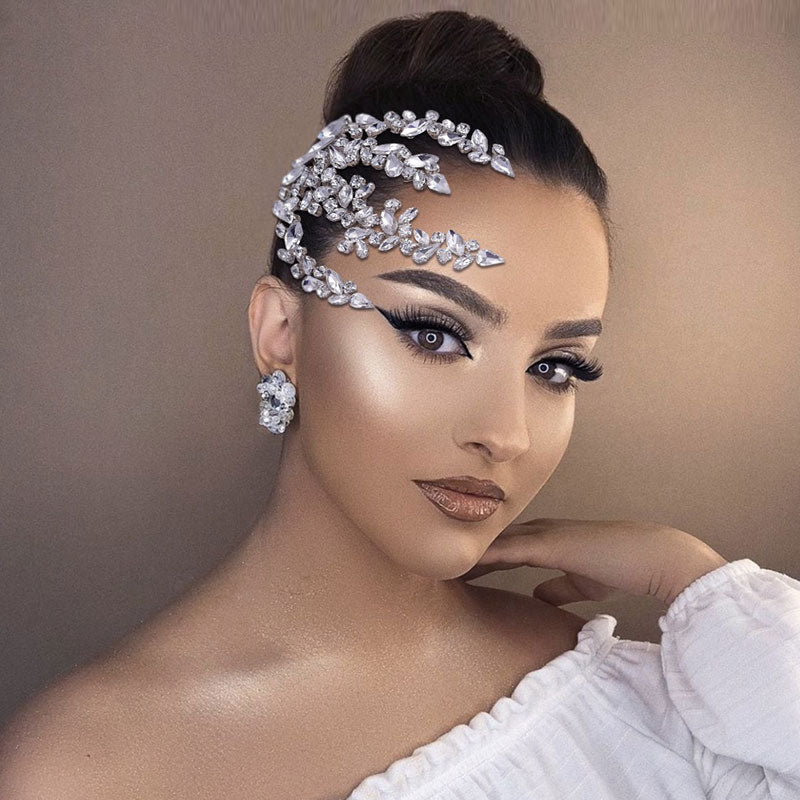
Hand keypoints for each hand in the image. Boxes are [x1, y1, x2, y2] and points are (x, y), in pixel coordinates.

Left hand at [457, 517, 728, 605]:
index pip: (499, 546)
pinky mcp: (548, 543)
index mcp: (544, 538)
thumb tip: (538, 596)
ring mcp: (541, 534)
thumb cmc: (621, 566)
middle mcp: (537, 531)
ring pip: (490, 541)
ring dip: (463, 550)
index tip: (449, 565)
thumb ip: (559, 586)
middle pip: (487, 539)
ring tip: (431, 560)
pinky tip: (460, 564)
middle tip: (427, 559)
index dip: (474, 554)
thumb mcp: (582, 581)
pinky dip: (481, 556)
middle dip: (459, 547)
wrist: (650, 556)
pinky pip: (506, 550)